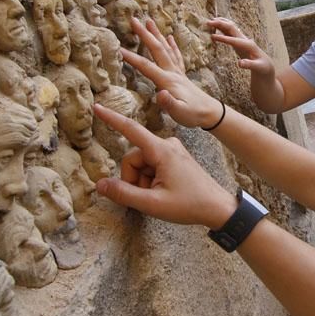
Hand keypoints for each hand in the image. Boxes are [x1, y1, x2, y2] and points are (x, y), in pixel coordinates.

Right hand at [92, 104, 234, 228]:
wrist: (217, 207)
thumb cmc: (189, 205)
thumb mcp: (153, 204)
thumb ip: (124, 193)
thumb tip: (100, 184)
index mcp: (162, 150)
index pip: (130, 130)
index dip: (111, 119)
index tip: (97, 107)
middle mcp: (166, 144)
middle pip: (133, 157)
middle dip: (133, 178)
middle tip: (147, 197)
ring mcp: (171, 150)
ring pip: (141, 164)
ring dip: (142, 181)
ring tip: (159, 195)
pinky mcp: (173, 157)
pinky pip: (151, 165)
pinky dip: (150, 180)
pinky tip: (163, 191)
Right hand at [122, 17, 223, 128]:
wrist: (211, 113)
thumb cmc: (193, 115)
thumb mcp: (179, 112)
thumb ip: (168, 103)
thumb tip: (159, 94)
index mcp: (167, 80)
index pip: (146, 66)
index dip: (131, 58)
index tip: (118, 49)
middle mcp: (172, 72)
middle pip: (156, 48)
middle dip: (144, 34)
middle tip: (134, 19)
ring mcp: (178, 72)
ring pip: (165, 48)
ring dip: (156, 34)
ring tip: (149, 21)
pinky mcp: (182, 75)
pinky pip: (176, 55)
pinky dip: (172, 45)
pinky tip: (169, 37)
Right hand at [207, 17, 275, 78]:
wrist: (265, 64)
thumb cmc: (261, 67)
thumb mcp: (257, 67)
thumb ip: (249, 65)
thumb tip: (239, 63)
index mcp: (248, 45)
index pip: (234, 40)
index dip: (223, 38)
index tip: (212, 36)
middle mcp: (244, 39)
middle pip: (231, 28)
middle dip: (220, 24)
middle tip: (208, 22)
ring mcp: (241, 38)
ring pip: (230, 27)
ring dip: (220, 23)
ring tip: (209, 21)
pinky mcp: (238, 40)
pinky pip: (229, 31)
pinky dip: (222, 27)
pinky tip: (215, 26)